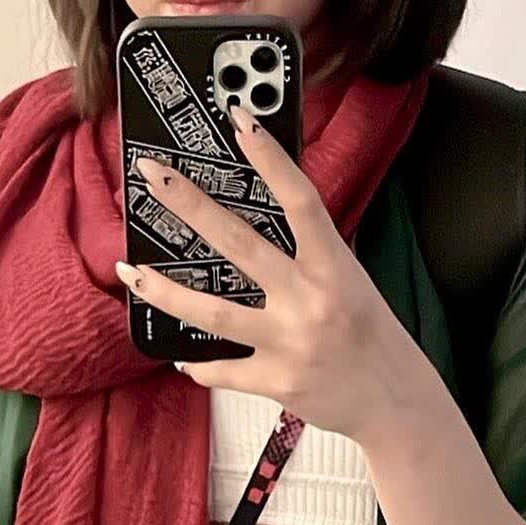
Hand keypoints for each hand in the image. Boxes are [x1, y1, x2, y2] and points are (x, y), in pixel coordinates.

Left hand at [116, 104, 408, 442]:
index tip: (240, 120)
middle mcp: (311, 301)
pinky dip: (199, 364)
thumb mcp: (351, 283)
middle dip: (190, 205)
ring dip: (164, 292)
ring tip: (129, 272)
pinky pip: (222, 370)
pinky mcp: (276, 382)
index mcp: (335, 268)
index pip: (300, 201)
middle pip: (239, 244)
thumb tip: (258, 221)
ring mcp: (291, 343)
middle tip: (151, 175)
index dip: (270, 159)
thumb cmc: (372, 336)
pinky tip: (179, 355)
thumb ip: (309, 255)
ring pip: (213, 312)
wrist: (396, 404)